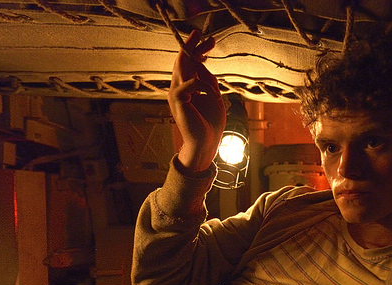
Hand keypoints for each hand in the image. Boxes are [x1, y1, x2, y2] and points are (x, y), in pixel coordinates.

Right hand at [168, 30, 226, 171]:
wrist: (206, 143)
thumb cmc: (211, 123)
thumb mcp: (214, 97)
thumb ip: (208, 81)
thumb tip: (202, 63)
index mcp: (188, 88)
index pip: (190, 64)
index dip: (198, 51)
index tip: (209, 41)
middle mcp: (179, 88)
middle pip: (183, 61)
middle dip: (193, 46)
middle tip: (202, 34)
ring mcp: (177, 94)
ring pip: (182, 67)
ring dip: (194, 55)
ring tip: (204, 44)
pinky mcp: (178, 101)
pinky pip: (190, 84)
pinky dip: (204, 86)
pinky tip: (214, 94)